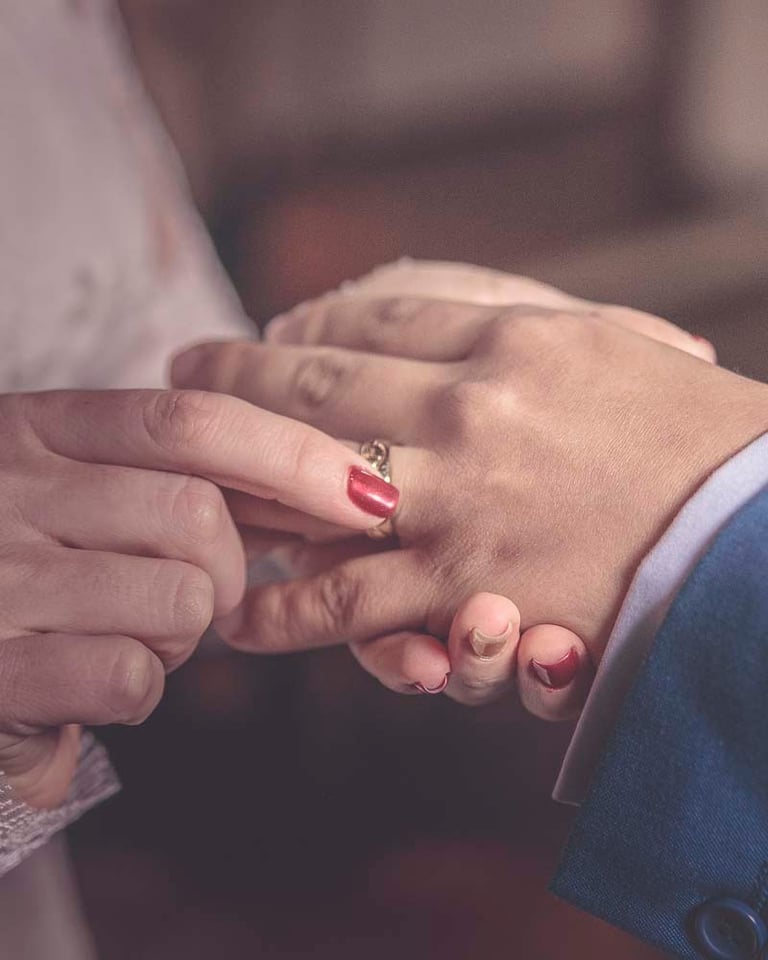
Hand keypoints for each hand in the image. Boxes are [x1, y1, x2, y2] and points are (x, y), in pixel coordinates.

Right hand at [0, 388, 395, 806]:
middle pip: (196, 514)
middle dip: (227, 568)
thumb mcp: (73, 487)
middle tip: (191, 592)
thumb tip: (321, 481)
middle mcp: (7, 488)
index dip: (293, 455)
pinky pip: (132, 676)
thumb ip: (172, 474)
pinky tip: (88, 681)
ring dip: (181, 634)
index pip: (190, 422)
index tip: (367, 492)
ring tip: (124, 633)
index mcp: (34, 428)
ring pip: (179, 600)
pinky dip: (136, 688)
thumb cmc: (18, 559)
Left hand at [173, 271, 745, 716]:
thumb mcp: (611, 348)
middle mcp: (470, 409)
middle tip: (186, 371)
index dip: (307, 323)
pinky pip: (348, 601)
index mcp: (511, 339)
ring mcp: (459, 501)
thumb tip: (444, 330)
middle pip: (316, 384)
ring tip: (190, 482)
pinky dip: (287, 609)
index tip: (268, 330)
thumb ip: (522, 332)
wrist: (756, 538)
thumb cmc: (697, 437)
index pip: (372, 319)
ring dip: (239, 483)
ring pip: (310, 486)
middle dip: (236, 377)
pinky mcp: (464, 588)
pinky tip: (242, 609)